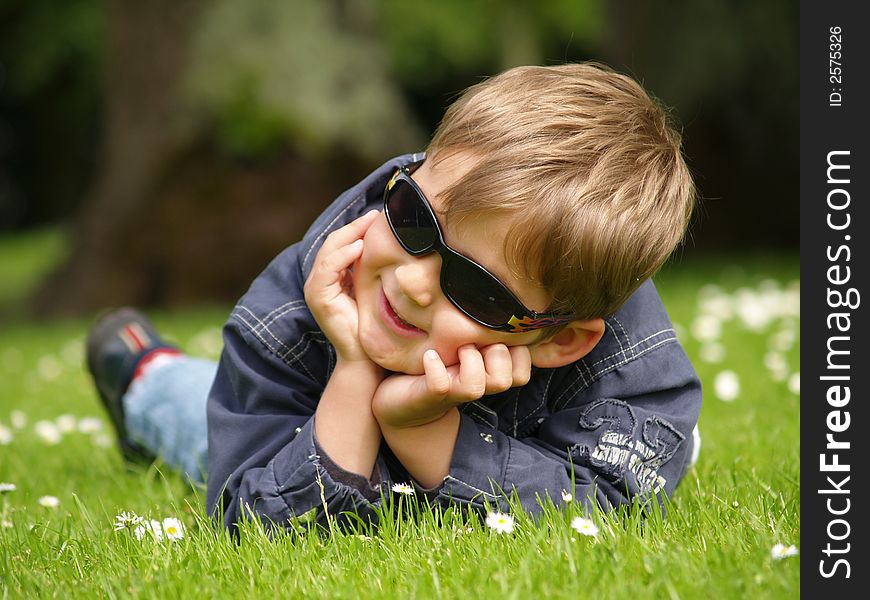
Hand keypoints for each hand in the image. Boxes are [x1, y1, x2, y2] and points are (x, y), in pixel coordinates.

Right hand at [303, 210, 379, 363]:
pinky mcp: (318, 297)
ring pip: (328, 251)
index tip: (377, 217)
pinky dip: (342, 256)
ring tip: (368, 225)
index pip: (341, 243)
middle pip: (333, 243)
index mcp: (332, 276)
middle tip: (376, 215)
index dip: (357, 228)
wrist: (365, 356)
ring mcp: (315, 288)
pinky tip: (359, 247)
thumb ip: (370, 268)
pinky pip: (327, 270)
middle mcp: (320, 280)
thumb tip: (389, 243)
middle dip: (354, 227)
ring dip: (349, 235)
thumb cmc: (373, 324)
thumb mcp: (372, 288)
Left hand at [372, 343, 531, 427]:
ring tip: (455, 349)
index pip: (522, 372)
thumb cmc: (439, 365)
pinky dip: (436, 368)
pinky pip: (440, 385)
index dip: (516, 353)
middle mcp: (476, 386)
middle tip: (472, 342)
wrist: (401, 403)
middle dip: (494, 353)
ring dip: (469, 361)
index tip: (495, 339)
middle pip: (506, 379)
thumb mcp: (469, 345)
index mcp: (489, 374)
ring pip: (477, 386)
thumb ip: (486, 331)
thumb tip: (504, 299)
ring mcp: (452, 393)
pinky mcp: (429, 395)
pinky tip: (429, 355)